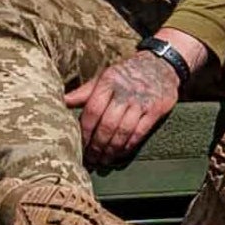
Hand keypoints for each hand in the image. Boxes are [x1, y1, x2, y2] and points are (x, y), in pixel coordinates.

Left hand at [71, 43, 190, 163]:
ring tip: (103, 161)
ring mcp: (141, 102)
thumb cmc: (127, 74)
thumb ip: (85, 91)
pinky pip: (140, 132)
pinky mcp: (156, 109)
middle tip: (90, 160)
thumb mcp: (105, 77)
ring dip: (111, 150)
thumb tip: (63, 101)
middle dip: (97, 145)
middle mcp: (125, 92)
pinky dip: (128, 145)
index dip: (85, 131)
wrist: (161, 64)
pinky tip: (120, 153)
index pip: (92, 111)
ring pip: (123, 131)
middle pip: (107, 124)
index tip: (79, 146)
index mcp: (108, 82)